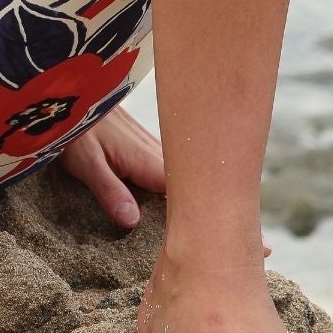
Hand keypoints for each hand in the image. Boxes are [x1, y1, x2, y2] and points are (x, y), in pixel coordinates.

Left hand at [57, 105, 271, 256]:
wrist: (69, 86)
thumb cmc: (73, 127)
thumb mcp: (82, 159)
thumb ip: (108, 188)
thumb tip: (134, 222)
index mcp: (148, 161)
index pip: (195, 196)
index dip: (223, 219)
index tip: (259, 240)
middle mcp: (158, 154)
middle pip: (201, 189)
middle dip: (229, 214)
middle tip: (263, 246)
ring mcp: (155, 149)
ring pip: (193, 179)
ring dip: (214, 199)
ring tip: (241, 230)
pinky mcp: (146, 146)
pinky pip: (178, 172)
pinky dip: (194, 188)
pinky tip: (201, 202)